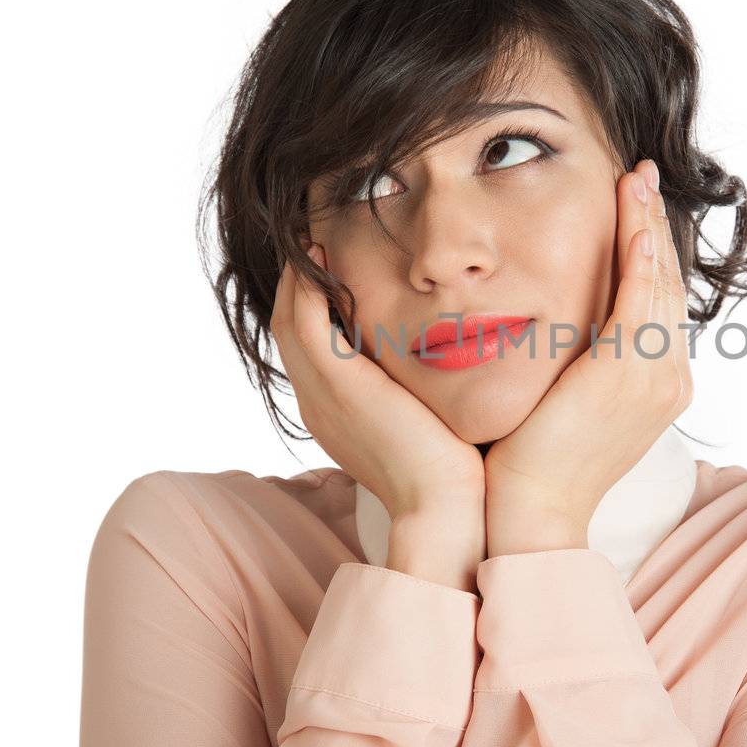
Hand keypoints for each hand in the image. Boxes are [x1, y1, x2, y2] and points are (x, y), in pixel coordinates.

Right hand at [271, 242, 486, 588]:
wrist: (448, 510)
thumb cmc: (456, 473)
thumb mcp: (432, 422)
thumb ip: (427, 390)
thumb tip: (453, 358)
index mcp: (338, 414)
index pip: (313, 348)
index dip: (316, 306)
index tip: (334, 269)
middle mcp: (319, 404)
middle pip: (289, 329)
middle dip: (299, 283)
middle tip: (314, 240)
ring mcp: (322, 395)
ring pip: (289, 319)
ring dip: (299, 274)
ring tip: (315, 236)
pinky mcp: (338, 385)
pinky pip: (306, 322)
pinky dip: (308, 285)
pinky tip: (324, 253)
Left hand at [482, 158, 693, 555]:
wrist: (532, 510)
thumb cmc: (532, 462)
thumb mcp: (563, 399)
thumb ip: (573, 358)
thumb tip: (554, 324)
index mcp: (657, 384)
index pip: (657, 300)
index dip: (648, 249)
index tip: (633, 206)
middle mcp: (668, 377)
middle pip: (665, 283)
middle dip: (653, 224)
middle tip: (640, 176)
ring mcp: (654, 375)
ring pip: (657, 282)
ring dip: (646, 224)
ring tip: (634, 180)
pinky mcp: (626, 371)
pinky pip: (640, 300)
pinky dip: (640, 257)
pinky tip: (633, 222)